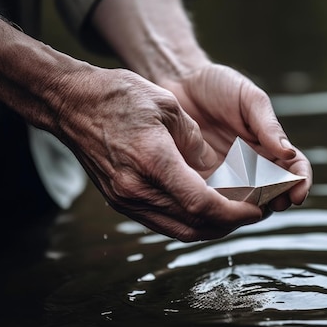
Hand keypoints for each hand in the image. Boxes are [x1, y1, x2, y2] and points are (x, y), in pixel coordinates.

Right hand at [56, 65, 263, 239]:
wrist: (71, 104)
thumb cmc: (118, 96)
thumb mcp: (167, 106)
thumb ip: (194, 143)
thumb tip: (214, 170)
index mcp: (152, 160)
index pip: (201, 204)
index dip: (234, 213)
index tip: (255, 209)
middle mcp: (136, 188)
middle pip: (194, 225)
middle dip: (229, 224)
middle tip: (251, 212)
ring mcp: (125, 199)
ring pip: (179, 230)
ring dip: (210, 227)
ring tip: (233, 214)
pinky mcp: (120, 202)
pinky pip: (162, 222)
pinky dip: (188, 221)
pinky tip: (204, 209)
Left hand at [161, 63, 311, 210]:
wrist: (178, 82)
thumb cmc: (217, 85)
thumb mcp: (248, 99)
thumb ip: (268, 125)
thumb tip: (289, 153)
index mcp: (269, 145)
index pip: (294, 169)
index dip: (301, 182)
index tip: (298, 191)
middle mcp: (252, 165)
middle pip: (274, 192)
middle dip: (280, 201)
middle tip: (278, 203)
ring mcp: (228, 175)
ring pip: (246, 202)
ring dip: (252, 209)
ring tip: (251, 207)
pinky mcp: (202, 180)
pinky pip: (215, 199)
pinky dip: (221, 206)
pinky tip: (221, 203)